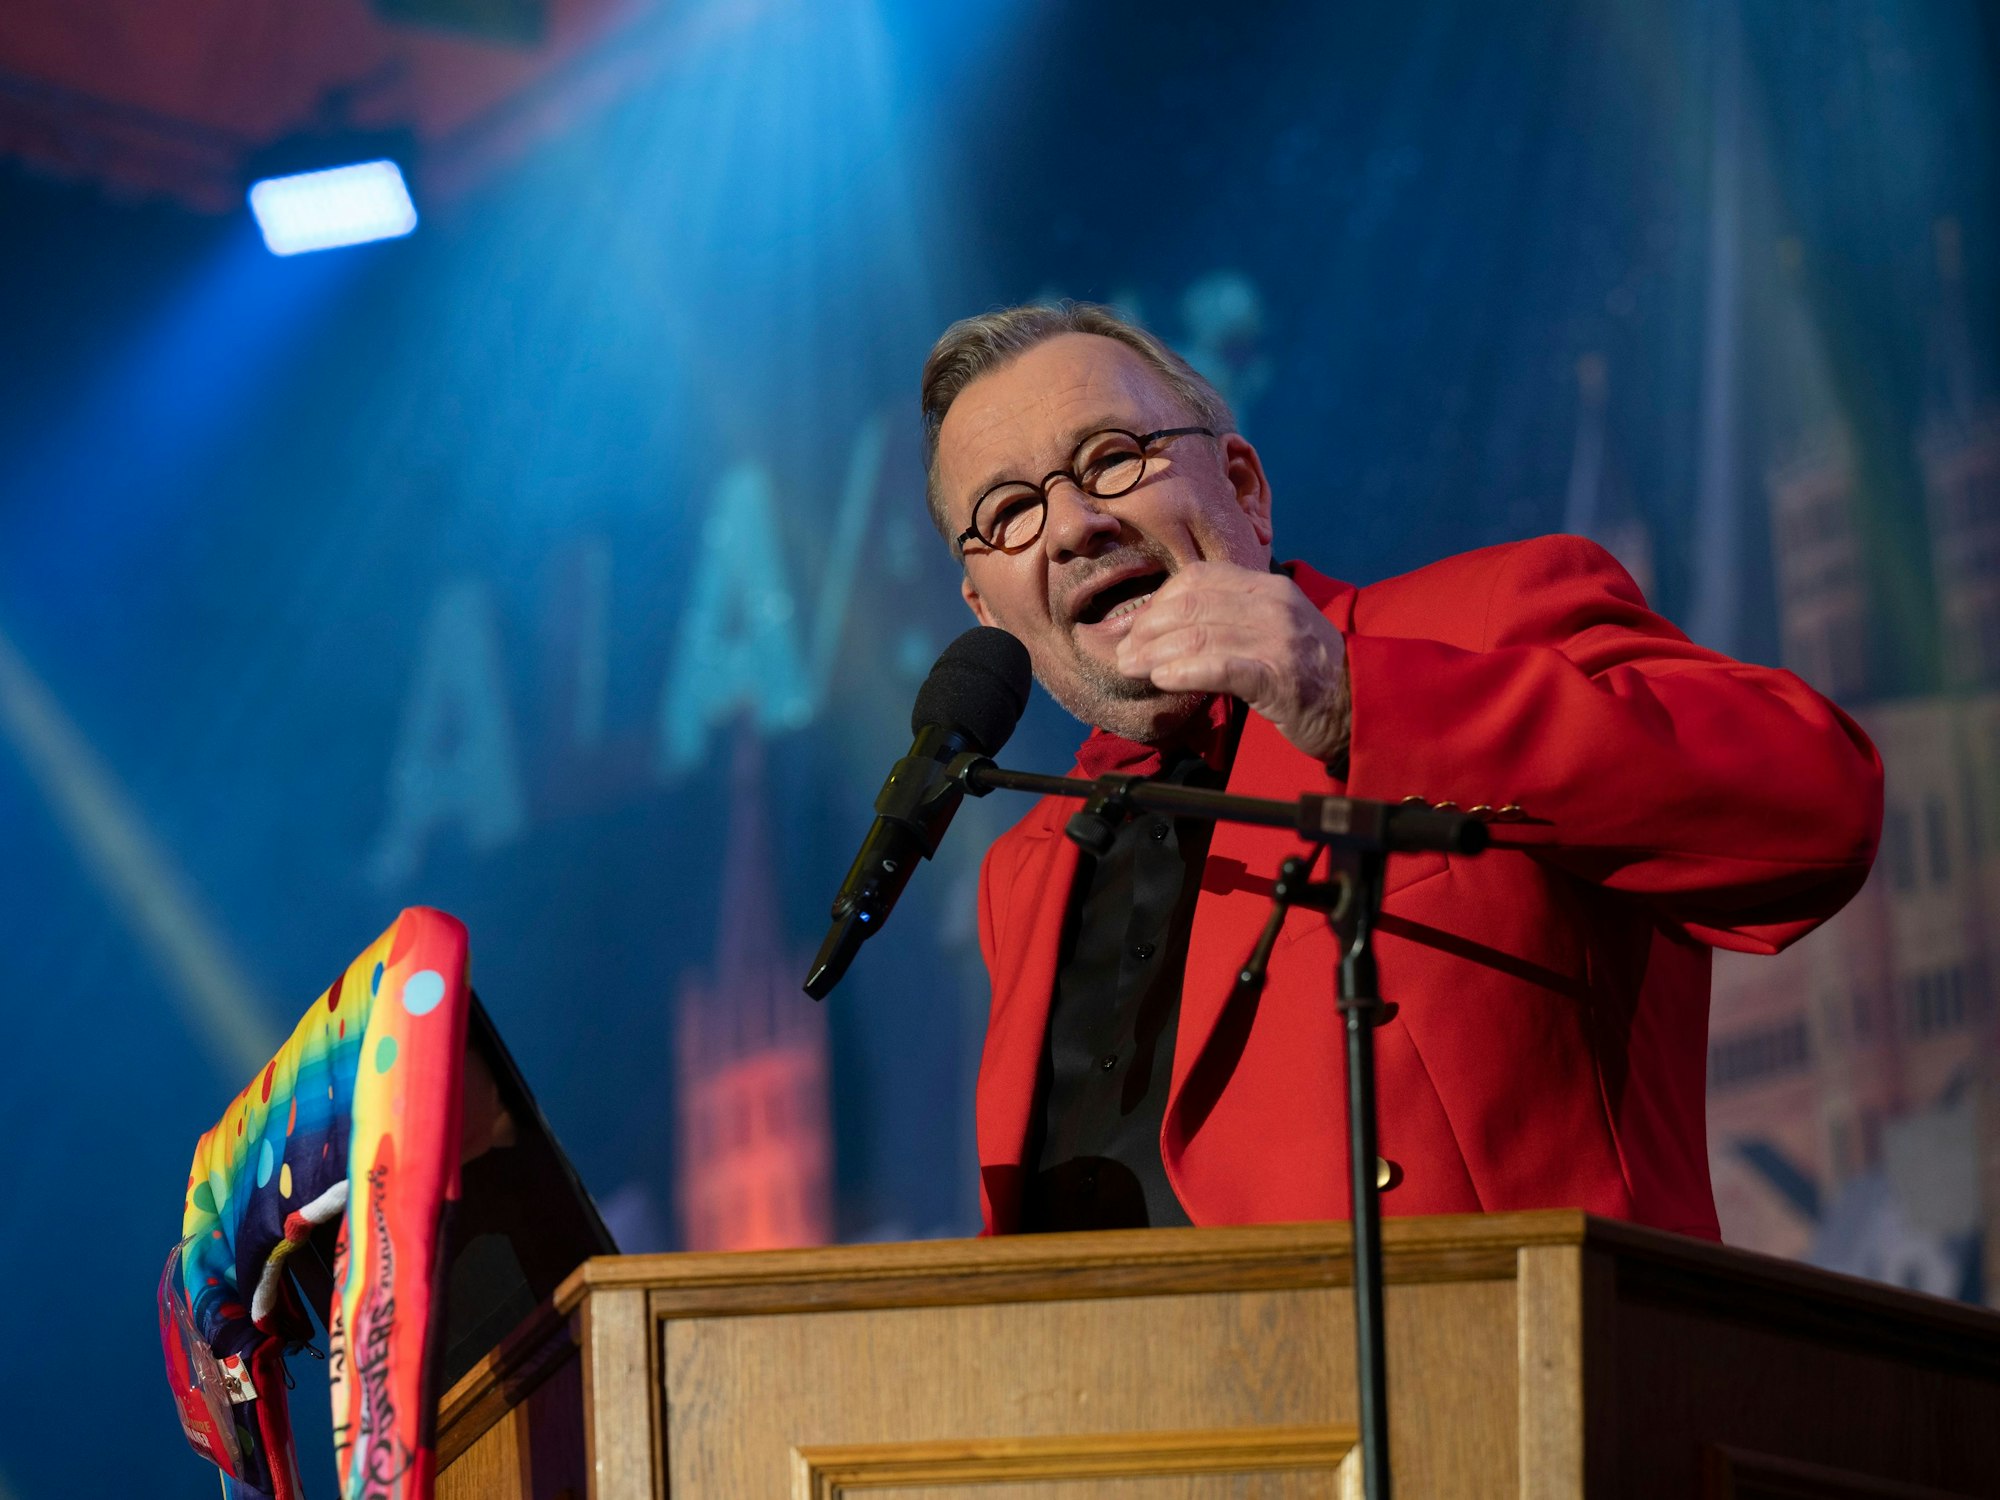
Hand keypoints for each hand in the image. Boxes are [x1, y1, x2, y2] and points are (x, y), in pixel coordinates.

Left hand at [1115, 561, 1350, 762]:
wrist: (1357, 703)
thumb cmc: (1307, 670)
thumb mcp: (1272, 626)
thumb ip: (1231, 616)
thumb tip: (1170, 623)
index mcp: (1268, 588)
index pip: (1199, 578)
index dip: (1159, 601)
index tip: (1137, 627)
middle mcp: (1273, 606)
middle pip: (1192, 605)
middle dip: (1148, 629)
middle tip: (1125, 652)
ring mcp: (1277, 640)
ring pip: (1200, 635)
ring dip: (1155, 653)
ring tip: (1132, 667)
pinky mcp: (1278, 677)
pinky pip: (1221, 667)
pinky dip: (1185, 671)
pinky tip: (1162, 680)